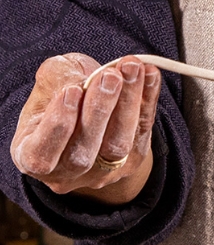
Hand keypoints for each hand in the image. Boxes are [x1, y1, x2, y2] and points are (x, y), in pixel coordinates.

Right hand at [11, 53, 160, 204]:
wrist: (92, 114)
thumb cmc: (62, 98)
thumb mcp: (48, 84)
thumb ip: (57, 78)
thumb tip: (83, 77)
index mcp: (31, 156)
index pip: (41, 153)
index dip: (58, 124)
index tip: (72, 90)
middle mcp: (66, 172)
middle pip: (83, 152)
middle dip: (99, 110)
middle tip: (111, 76)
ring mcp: (102, 173)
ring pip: (117, 146)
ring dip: (127, 104)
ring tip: (131, 70)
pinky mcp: (131, 163)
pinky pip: (142, 133)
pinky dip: (147, 101)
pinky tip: (150, 75)